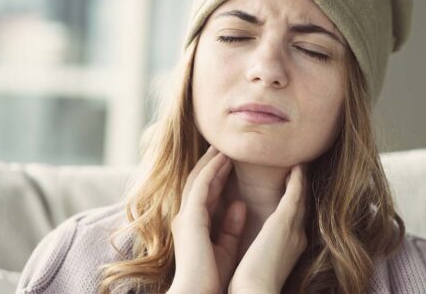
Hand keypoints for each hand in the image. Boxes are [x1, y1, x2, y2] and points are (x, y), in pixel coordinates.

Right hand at [168, 146, 246, 293]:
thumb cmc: (212, 278)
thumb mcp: (226, 247)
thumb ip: (231, 226)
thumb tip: (239, 205)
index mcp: (194, 226)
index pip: (205, 194)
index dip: (216, 176)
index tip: (228, 162)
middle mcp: (187, 218)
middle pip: (198, 182)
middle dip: (210, 164)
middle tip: (222, 147)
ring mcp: (186, 216)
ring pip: (198, 180)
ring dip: (211, 162)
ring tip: (223, 147)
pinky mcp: (190, 217)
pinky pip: (201, 186)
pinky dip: (211, 170)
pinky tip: (222, 159)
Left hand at [229, 164, 307, 293]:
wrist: (255, 292)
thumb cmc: (250, 285)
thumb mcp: (258, 264)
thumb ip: (261, 250)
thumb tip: (256, 246)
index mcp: (289, 247)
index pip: (293, 221)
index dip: (294, 205)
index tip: (292, 192)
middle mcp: (296, 236)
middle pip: (302, 206)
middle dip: (302, 189)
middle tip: (301, 171)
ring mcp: (293, 227)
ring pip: (301, 197)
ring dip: (300, 179)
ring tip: (299, 164)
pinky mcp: (285, 221)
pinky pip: (295, 193)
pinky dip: (297, 179)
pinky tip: (296, 167)